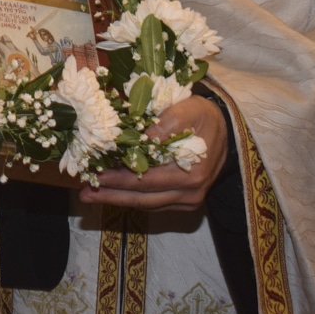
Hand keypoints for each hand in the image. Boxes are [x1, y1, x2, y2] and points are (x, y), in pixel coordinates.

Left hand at [79, 94, 228, 211]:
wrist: (229, 132)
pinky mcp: (186, 202)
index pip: (148, 180)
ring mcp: (189, 200)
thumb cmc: (205, 117)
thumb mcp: (191, 108)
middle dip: (112, 195)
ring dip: (118, 200)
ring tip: (91, 195)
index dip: (120, 179)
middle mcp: (191, 193)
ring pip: (147, 205)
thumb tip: (144, 137)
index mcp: (192, 173)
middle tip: (84, 193)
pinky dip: (133, 198)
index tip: (96, 176)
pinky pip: (155, 204)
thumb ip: (168, 121)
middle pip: (144, 198)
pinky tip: (113, 193)